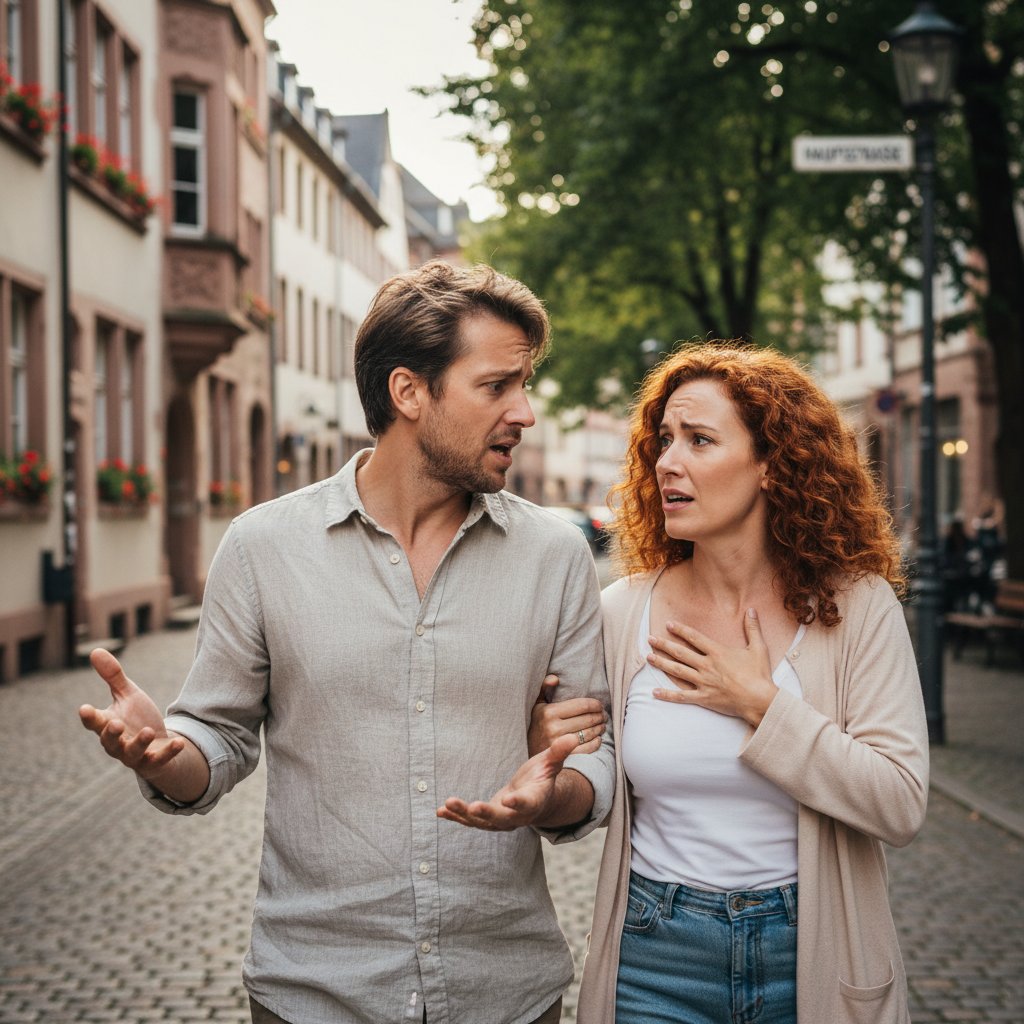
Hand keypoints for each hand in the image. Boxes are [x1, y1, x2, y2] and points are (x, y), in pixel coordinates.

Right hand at [78, 648, 186, 779]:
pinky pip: (160, 760)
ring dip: (139, 743)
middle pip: (109, 742)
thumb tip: (95, 650)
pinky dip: (169, 752)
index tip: (83, 708)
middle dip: (111, 734)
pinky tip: (179, 742)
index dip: (89, 717)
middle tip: (115, 723)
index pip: (94, 723)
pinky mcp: (154, 763)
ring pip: (132, 753)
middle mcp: (117, 744)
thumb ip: (113, 676)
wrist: (158, 744)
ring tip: (148, 731)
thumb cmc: (137, 718)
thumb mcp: (128, 695)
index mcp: (108, 725)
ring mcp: (135, 755)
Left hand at [437, 733, 577, 830]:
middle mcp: (516, 815)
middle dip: (486, 813)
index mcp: (533, 801)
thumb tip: (573, 737)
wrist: (533, 799)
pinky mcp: (486, 819)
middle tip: (473, 807)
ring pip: (481, 821)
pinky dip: (455, 816)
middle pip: (501, 818)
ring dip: (464, 814)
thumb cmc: (542, 778)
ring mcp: (500, 820)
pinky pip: (469, 820)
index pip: (527, 803)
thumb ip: (559, 753)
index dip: (519, 802)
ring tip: (448, 804)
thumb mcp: (551, 765)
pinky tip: (440, 810)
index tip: (509, 798)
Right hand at [527, 674, 606, 757]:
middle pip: (588, 719)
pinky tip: (598, 738)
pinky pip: (587, 748)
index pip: (581, 705)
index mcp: (549, 712)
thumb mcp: (537, 705)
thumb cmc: (537, 724)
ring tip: (602, 725)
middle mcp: (554, 727)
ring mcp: (559, 744)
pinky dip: (596, 742)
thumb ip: (544, 688)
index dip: (595, 705)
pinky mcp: (564, 757)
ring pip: (589, 733)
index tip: (600, 705)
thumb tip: (555, 678)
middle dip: (600, 716)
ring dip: (600, 728)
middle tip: (604, 715)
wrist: (528, 749)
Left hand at [647, 608, 777, 727]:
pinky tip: (654, 692)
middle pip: (680, 653)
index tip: (668, 624)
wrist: (760, 700)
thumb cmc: (759, 674)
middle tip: (650, 639)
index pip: (694, 638)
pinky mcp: (704, 698)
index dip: (680, 630)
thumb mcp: (758, 648)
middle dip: (663, 645)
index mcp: (717, 652)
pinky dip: (667, 695)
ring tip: (649, 657)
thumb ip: (753, 628)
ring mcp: (703, 682)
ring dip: (662, 663)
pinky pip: (682, 696)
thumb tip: (752, 610)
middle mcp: (707, 666)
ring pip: (677, 671)